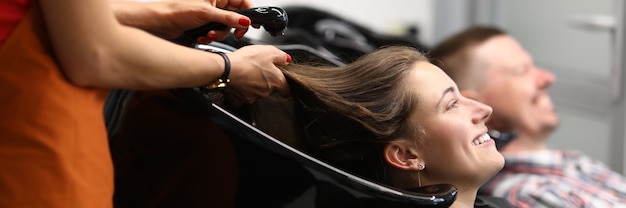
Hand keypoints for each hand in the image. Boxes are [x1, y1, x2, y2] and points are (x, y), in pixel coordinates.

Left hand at [111, 0, 253, 39]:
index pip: (242, 2)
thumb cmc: (176, 10)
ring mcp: (209, 14)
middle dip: (230, 27)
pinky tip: (202, 37)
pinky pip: (215, 32)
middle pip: (235, 16)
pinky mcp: (204, 24)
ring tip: (208, 34)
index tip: (250, 24)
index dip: (247, 13)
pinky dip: (210, 36)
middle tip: (233, 34)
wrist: (159, 23)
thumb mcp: (207, 13)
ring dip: (218, 33)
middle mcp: (215, 3)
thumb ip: (229, 18)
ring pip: (225, 27)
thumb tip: (245, 21)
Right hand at [223, 45, 291, 106]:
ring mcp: (252, 97)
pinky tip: (238, 81)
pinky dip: (241, 90)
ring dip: (253, 84)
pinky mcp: (239, 100)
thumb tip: (286, 60)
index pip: (287, 90)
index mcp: (276, 82)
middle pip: (270, 90)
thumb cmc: (247, 60)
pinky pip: (242, 96)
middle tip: (258, 69)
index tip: (281, 80)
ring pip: (257, 93)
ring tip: (246, 72)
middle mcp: (266, 92)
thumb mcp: (268, 51)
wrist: (225, 70)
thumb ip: (281, 56)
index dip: (284, 84)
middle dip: (266, 81)